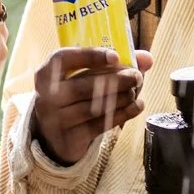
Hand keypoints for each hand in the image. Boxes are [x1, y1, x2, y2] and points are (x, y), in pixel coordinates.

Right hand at [31, 46, 153, 166]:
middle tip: (136, 76)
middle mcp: (47, 96)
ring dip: (121, 98)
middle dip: (116, 80)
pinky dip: (123, 114)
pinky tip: (137, 106)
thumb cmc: (71, 96)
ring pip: (95, 107)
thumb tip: (146, 58)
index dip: (90, 56)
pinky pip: (101, 125)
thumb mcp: (81, 76)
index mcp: (46, 74)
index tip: (115, 56)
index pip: (64, 59)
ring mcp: (57, 120)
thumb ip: (112, 63)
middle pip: (85, 86)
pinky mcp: (71, 138)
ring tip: (135, 91)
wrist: (53, 134)